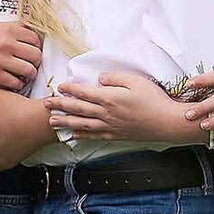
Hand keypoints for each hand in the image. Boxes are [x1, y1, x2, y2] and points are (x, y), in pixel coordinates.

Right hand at [0, 20, 42, 90]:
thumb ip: (8, 29)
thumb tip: (26, 33)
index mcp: (7, 28)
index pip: (35, 38)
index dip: (36, 46)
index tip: (31, 51)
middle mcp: (7, 43)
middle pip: (35, 55)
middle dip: (35, 61)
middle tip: (30, 64)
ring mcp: (0, 59)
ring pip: (29, 70)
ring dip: (28, 75)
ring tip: (23, 75)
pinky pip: (15, 82)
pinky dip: (17, 84)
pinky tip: (13, 82)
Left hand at [50, 72, 206, 142]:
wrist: (167, 122)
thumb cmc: (154, 99)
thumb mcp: (135, 80)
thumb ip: (115, 78)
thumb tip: (99, 78)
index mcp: (110, 98)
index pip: (84, 92)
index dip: (70, 88)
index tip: (59, 86)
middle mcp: (106, 113)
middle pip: (78, 109)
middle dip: (60, 106)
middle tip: (46, 104)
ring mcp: (110, 126)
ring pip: (82, 124)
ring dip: (66, 123)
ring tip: (52, 121)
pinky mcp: (117, 135)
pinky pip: (95, 136)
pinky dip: (83, 136)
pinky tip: (74, 136)